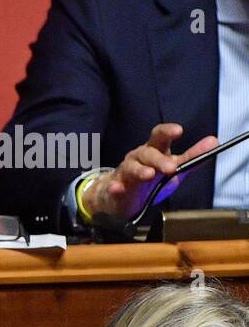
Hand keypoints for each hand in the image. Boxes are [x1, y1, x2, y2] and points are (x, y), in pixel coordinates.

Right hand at [84, 123, 218, 220]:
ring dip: (140, 171)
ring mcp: (125, 172)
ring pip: (131, 168)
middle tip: (171, 167)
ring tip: (149, 175)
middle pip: (147, 153)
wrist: (120, 196)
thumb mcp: (174, 167)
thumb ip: (192, 157)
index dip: (167, 132)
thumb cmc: (150, 179)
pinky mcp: (115, 188)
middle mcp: (138, 158)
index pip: (159, 136)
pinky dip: (115, 187)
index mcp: (153, 150)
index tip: (178, 131)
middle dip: (158, 159)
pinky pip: (113, 187)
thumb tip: (214, 141)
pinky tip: (117, 188)